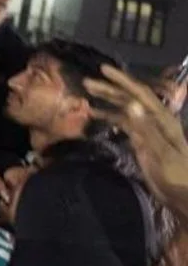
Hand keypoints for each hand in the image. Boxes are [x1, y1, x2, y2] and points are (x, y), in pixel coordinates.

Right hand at [85, 64, 187, 218]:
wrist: (182, 196)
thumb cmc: (176, 174)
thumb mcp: (162, 152)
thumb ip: (146, 128)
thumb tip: (130, 104)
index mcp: (162, 118)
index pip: (140, 93)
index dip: (122, 80)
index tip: (103, 69)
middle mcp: (154, 119)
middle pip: (130, 99)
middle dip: (109, 89)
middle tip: (86, 83)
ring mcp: (147, 129)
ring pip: (124, 109)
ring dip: (107, 101)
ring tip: (87, 95)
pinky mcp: (141, 140)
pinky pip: (123, 123)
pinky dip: (109, 117)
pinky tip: (96, 115)